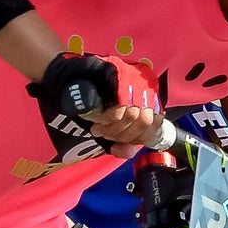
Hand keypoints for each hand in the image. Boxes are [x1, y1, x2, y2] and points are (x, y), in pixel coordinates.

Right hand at [28, 49, 160, 157]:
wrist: (70, 76)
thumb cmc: (92, 101)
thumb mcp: (108, 126)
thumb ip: (120, 142)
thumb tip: (129, 152)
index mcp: (148, 98)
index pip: (156, 125)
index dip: (138, 138)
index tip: (121, 141)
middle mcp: (146, 86)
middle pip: (146, 121)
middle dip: (123, 135)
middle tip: (103, 134)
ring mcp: (135, 79)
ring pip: (135, 115)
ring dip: (114, 129)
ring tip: (98, 128)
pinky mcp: (121, 75)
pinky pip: (122, 106)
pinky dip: (111, 119)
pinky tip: (100, 120)